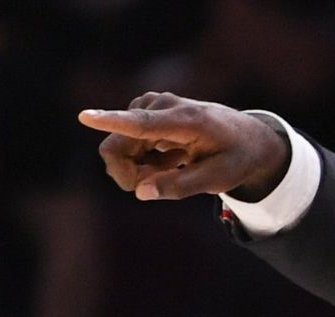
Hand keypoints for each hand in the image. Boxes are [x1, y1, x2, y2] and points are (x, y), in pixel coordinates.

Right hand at [78, 92, 289, 201]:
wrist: (250, 138)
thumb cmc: (236, 159)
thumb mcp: (217, 180)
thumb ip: (179, 186)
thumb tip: (140, 192)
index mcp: (185, 120)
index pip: (141, 123)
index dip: (110, 121)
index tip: (84, 116)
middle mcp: (162, 106)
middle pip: (117, 146)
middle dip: (129, 174)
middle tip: (162, 183)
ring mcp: (150, 106)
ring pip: (119, 146)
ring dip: (140, 167)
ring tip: (177, 166)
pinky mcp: (145, 111)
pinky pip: (126, 142)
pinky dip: (144, 159)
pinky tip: (172, 158)